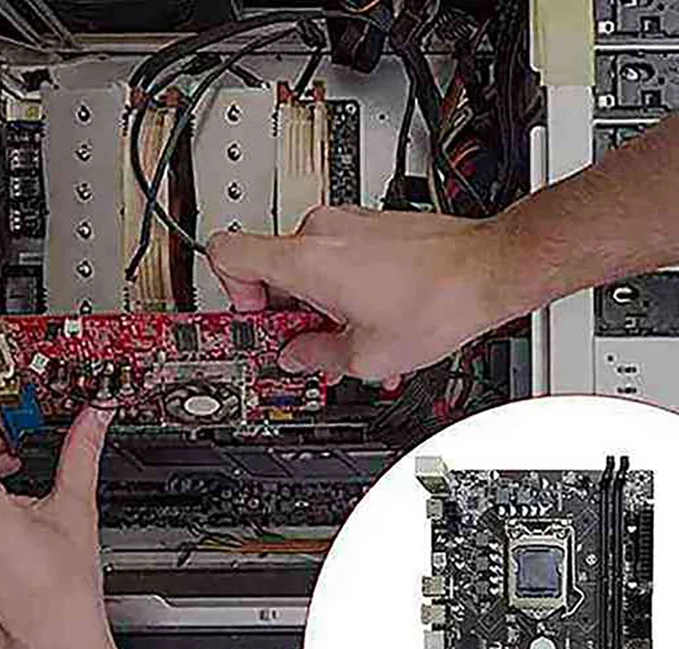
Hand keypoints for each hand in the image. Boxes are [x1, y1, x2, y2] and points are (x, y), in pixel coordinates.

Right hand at [207, 206, 510, 382]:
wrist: (487, 268)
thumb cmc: (439, 300)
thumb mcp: (367, 356)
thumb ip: (315, 357)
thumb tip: (296, 356)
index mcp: (307, 259)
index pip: (226, 253)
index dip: (230, 294)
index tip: (256, 322)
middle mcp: (321, 231)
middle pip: (268, 271)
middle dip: (285, 313)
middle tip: (307, 343)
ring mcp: (346, 224)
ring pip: (303, 267)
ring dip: (315, 306)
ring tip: (346, 336)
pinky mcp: (367, 227)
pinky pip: (332, 258)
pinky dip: (338, 290)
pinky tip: (365, 319)